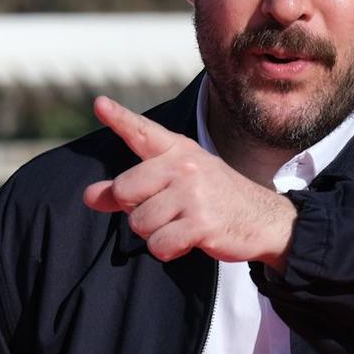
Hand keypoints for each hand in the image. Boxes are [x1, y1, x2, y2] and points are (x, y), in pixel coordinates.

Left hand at [82, 95, 296, 267]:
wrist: (265, 219)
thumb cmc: (215, 199)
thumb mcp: (177, 183)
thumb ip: (132, 188)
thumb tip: (88, 196)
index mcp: (178, 151)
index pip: (142, 132)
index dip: (118, 118)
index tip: (98, 103)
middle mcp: (184, 166)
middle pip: (124, 191)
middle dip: (136, 210)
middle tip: (167, 211)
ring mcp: (193, 194)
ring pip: (139, 223)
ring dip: (155, 233)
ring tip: (182, 224)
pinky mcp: (201, 223)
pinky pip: (159, 244)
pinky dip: (169, 249)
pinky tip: (189, 240)